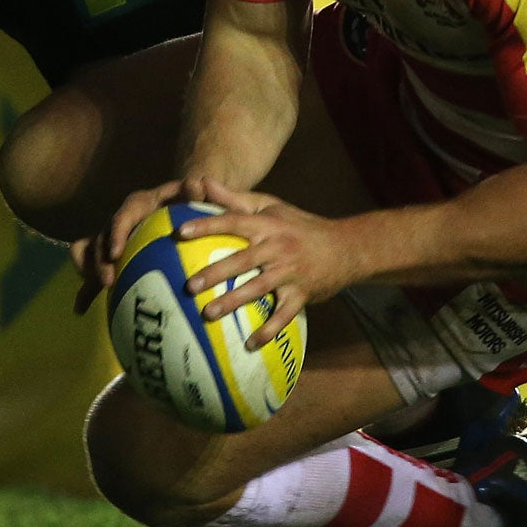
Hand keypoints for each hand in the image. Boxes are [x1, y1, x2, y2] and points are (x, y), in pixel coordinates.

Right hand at [70, 177, 205, 315]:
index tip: (116, 253)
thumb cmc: (187, 203)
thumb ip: (192, 193)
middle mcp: (120, 221)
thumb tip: (196, 183)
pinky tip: (80, 310)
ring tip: (90, 296)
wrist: (180, 212)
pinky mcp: (112, 259)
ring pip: (92, 254)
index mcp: (137, 206)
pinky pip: (94, 273)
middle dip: (100, 261)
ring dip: (89, 272)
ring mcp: (113, 240)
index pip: (122, 218)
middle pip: (103, 239)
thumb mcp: (190, 196)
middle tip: (108, 281)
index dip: (116, 234)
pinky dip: (86, 290)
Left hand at [176, 179, 357, 348]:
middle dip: (215, 273)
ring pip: (259, 288)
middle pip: (242, 259)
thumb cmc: (298, 225)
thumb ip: (235, 198)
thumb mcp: (270, 206)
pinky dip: (268, 330)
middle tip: (189, 285)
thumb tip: (202, 182)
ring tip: (208, 313)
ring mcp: (291, 272)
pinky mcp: (302, 294)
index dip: (207, 225)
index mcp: (267, 225)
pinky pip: (284, 315)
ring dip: (233, 302)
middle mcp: (278, 247)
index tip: (181, 232)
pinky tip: (249, 344)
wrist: (345, 248)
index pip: (233, 221)